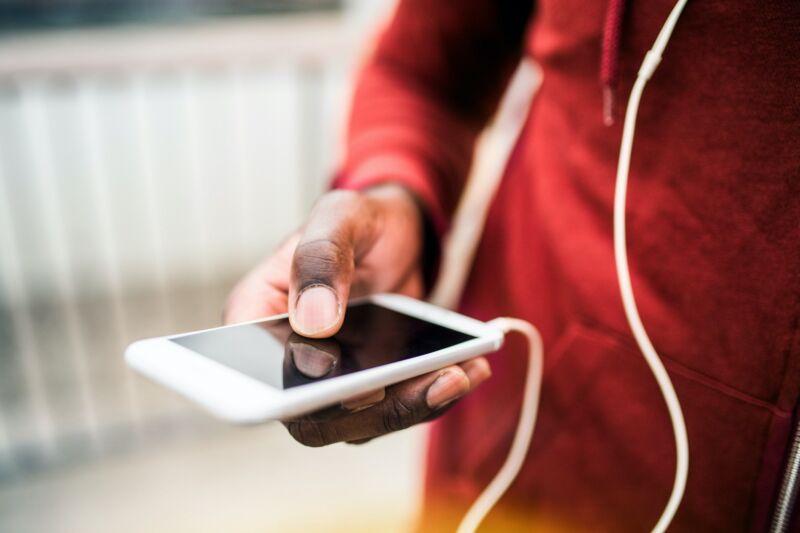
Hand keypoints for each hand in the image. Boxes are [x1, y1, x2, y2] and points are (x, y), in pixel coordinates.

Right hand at [224, 184, 490, 444]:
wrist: (398, 233)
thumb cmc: (357, 221)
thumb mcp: (339, 217)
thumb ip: (321, 259)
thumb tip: (314, 321)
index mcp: (257, 318)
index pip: (257, 374)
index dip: (295, 393)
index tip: (349, 376)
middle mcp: (288, 360)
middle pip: (314, 416)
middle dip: (375, 409)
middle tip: (428, 382)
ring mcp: (332, 380)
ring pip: (361, 421)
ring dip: (413, 405)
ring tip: (459, 375)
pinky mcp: (372, 387)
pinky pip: (395, 407)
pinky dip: (432, 394)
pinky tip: (469, 369)